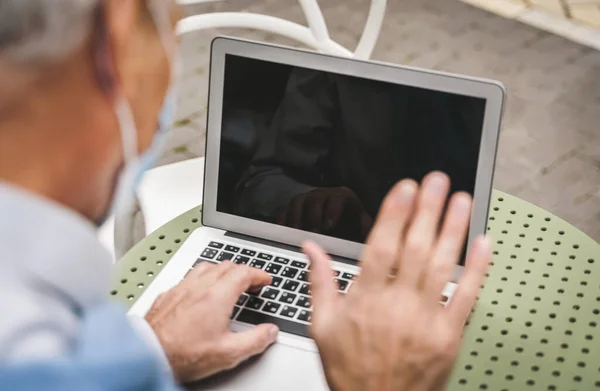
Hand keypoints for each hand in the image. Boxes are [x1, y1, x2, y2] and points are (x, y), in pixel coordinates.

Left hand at [145, 262, 278, 381]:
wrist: (148, 355)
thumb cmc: (182, 354)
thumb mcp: (228, 353)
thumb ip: (254, 340)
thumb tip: (269, 332)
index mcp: (217, 296)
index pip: (243, 273)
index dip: (258, 274)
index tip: (264, 280)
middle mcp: (199, 286)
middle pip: (226, 265)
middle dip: (242, 271)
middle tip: (250, 282)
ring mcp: (181, 288)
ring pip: (206, 267)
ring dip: (221, 270)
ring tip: (227, 281)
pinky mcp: (167, 295)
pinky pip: (188, 277)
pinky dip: (200, 278)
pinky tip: (199, 290)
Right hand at [277, 187, 372, 241]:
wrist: (336, 225)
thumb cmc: (351, 226)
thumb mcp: (361, 226)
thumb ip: (367, 229)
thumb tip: (374, 236)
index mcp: (342, 197)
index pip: (337, 198)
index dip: (332, 210)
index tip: (329, 225)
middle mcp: (323, 195)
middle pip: (314, 199)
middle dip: (313, 216)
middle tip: (313, 232)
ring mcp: (306, 200)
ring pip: (297, 202)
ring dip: (297, 218)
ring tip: (298, 234)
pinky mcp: (293, 209)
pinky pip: (284, 210)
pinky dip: (283, 220)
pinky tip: (284, 231)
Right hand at [303, 172, 490, 390]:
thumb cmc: (351, 368)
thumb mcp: (322, 325)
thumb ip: (320, 281)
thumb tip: (311, 248)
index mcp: (366, 299)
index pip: (382, 247)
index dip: (395, 214)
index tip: (406, 189)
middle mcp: (397, 305)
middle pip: (416, 248)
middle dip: (428, 210)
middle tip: (437, 181)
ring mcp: (426, 319)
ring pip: (442, 265)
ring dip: (454, 229)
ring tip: (462, 200)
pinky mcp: (448, 335)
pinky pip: (466, 296)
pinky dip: (477, 269)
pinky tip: (483, 244)